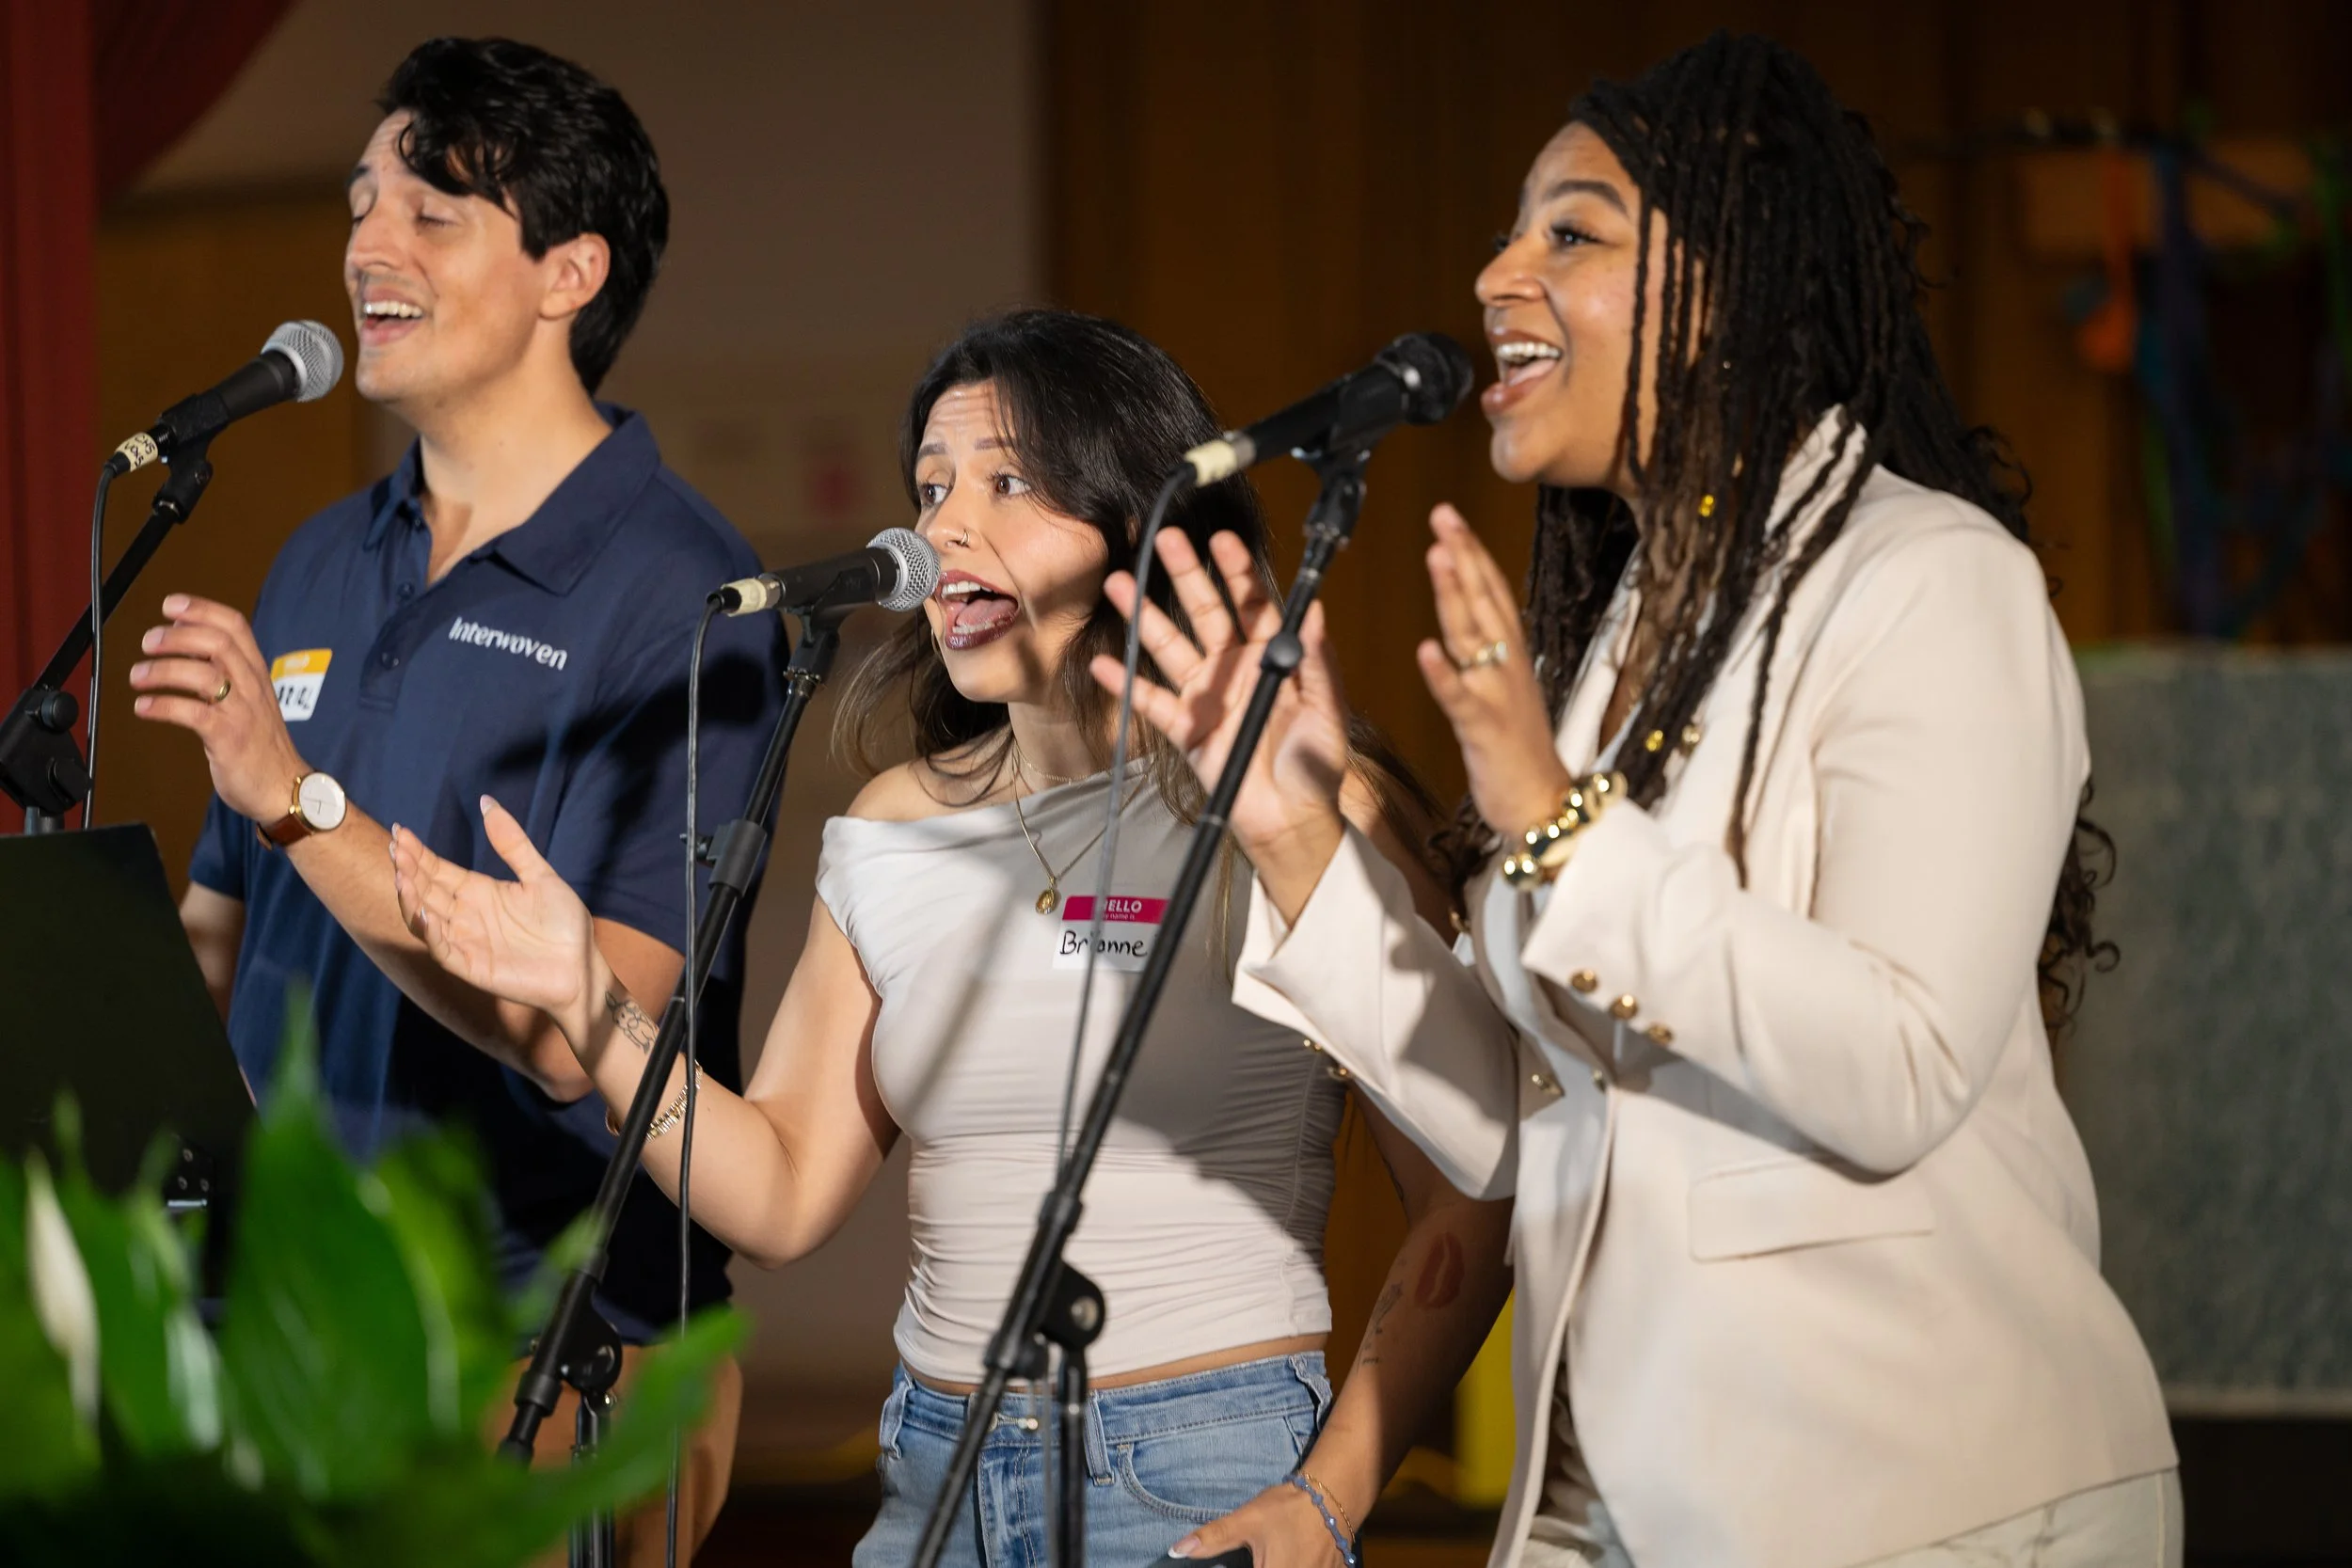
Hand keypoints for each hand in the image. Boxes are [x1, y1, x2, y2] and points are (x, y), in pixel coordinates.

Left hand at [129, 594, 306, 821]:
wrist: (285, 788)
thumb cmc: (261, 746)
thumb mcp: (247, 700)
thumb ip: (221, 673)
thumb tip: (183, 644)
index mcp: (256, 674)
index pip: (235, 626)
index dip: (201, 609)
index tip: (170, 606)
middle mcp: (251, 687)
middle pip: (218, 643)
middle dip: (177, 636)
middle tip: (148, 642)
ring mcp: (242, 712)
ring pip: (204, 674)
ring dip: (163, 669)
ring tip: (138, 676)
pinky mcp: (229, 738)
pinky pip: (193, 714)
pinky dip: (163, 705)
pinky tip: (144, 707)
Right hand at [388, 797, 599, 1042]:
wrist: (583, 966)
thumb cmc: (565, 924)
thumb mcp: (540, 875)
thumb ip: (512, 843)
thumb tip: (486, 801)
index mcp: (479, 893)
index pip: (438, 870)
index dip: (419, 853)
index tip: (400, 831)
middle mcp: (466, 916)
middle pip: (427, 890)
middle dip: (409, 870)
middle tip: (397, 847)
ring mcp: (466, 942)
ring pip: (425, 919)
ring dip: (411, 898)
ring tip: (402, 876)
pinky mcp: (472, 967)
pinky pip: (443, 950)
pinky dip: (431, 934)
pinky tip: (424, 913)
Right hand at [1090, 529, 1349, 878]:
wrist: (1291, 819)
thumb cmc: (1317, 765)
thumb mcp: (1326, 710)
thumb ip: (1316, 662)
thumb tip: (1315, 610)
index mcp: (1272, 657)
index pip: (1251, 604)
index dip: (1237, 571)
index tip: (1221, 540)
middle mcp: (1235, 668)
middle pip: (1204, 613)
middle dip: (1185, 576)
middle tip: (1165, 539)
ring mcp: (1206, 696)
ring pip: (1170, 647)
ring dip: (1144, 617)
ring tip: (1119, 583)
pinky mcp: (1186, 729)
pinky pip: (1152, 702)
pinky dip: (1126, 684)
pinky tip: (1104, 663)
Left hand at [1170, 1480, 1345, 1567]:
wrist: (1333, 1495)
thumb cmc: (1287, 1507)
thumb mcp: (1246, 1520)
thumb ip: (1212, 1539)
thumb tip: (1175, 1551)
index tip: (1246, 1561)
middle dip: (1259, 1566)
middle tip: (1257, 1555)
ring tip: (1275, 1553)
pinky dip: (1295, 1566)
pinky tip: (1290, 1556)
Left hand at [1416, 504, 1572, 833]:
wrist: (1544, 804)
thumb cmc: (1519, 750)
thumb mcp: (1505, 689)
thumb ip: (1489, 652)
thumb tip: (1470, 616)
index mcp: (1511, 655)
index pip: (1491, 591)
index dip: (1472, 551)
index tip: (1451, 515)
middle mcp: (1507, 666)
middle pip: (1484, 600)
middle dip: (1464, 554)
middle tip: (1443, 514)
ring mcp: (1497, 695)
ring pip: (1473, 636)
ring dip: (1453, 595)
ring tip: (1435, 555)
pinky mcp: (1484, 729)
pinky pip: (1460, 698)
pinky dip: (1443, 673)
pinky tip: (1425, 649)